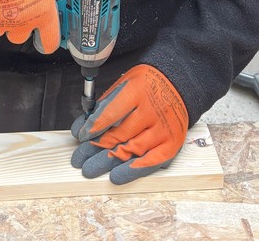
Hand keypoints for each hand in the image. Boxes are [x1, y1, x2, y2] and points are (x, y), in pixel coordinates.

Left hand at [70, 64, 188, 184]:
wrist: (178, 84)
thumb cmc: (147, 84)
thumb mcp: (125, 83)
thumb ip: (105, 105)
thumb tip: (84, 125)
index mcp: (138, 90)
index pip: (111, 112)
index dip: (94, 127)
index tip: (82, 136)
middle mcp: (153, 110)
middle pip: (120, 134)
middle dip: (96, 148)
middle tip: (81, 158)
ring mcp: (164, 128)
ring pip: (132, 150)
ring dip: (109, 161)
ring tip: (91, 168)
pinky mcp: (172, 143)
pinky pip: (151, 161)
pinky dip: (132, 170)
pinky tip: (117, 174)